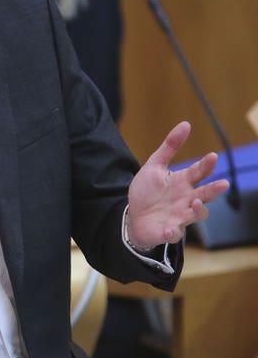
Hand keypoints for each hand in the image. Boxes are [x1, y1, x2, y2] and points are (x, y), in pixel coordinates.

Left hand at [127, 121, 229, 249]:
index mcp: (183, 182)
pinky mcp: (169, 231)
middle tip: (223, 184)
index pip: (199, 172)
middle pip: (205, 194)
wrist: (133, 216)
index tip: (212, 156)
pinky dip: (173, 232)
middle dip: (214, 190)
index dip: (206, 165)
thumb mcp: (154, 166)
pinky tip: (168, 229)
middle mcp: (186, 199)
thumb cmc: (148, 191)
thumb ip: (169, 147)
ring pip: (197, 215)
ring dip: (198, 210)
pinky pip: (174, 234)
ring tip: (195, 203)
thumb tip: (186, 124)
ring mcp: (180, 216)